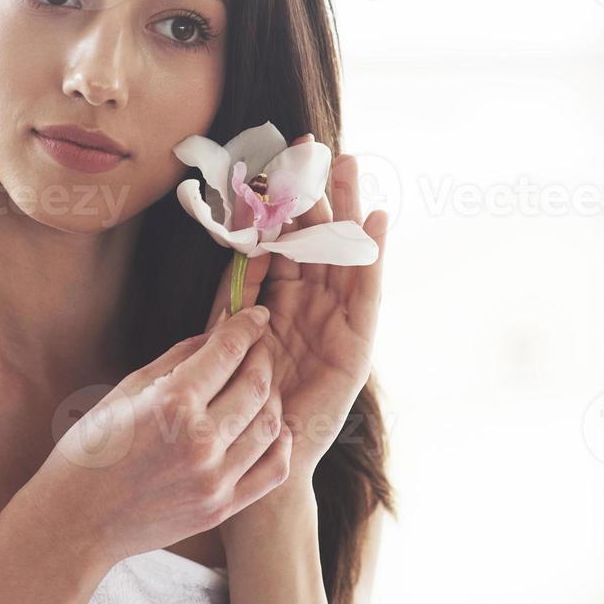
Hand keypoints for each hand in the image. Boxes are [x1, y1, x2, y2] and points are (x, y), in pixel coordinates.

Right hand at [23, 306, 292, 569]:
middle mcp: (199, 441)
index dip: (247, 326)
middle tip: (259, 346)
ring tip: (261, 385)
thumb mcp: (125, 391)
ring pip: (270, 425)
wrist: (75, 523)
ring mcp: (214, 479)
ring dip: (273, 396)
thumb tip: (217, 331)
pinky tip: (272, 427)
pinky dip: (280, 443)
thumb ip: (177, 358)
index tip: (256, 315)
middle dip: (263, 356)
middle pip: (256, 385)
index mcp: (171, 404)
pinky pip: (274, 470)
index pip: (227, 351)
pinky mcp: (222, 508)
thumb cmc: (90, 451)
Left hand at [204, 137, 388, 488]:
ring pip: (342, 255)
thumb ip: (235, 290)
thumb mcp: (225, 334)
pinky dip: (371, 257)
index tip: (274, 155)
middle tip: (317, 145)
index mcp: (279, 300)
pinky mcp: (355, 347)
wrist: (249, 457)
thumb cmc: (232, 401)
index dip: (280, 199)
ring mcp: (336, 323)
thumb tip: (236, 241)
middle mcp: (311, 306)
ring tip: (351, 166)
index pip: (284, 238)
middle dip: (318, 191)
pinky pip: (365, 294)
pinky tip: (377, 222)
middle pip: (318, 238)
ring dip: (348, 209)